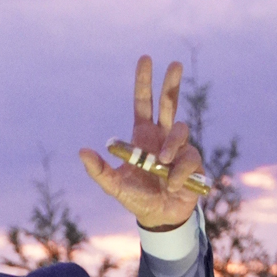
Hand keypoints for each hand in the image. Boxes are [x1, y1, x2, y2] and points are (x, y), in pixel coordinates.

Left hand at [79, 56, 202, 229]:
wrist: (159, 218)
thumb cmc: (137, 198)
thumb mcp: (114, 186)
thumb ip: (99, 171)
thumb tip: (83, 151)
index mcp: (143, 136)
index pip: (143, 103)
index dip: (143, 82)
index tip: (145, 59)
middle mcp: (162, 136)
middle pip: (168, 102)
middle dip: (171, 82)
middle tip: (174, 64)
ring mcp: (180, 146)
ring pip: (179, 129)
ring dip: (170, 146)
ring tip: (162, 164)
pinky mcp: (193, 161)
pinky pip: (187, 159)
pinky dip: (178, 173)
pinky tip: (172, 185)